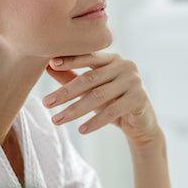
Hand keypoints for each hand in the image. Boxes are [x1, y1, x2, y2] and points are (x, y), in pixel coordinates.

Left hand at [42, 53, 160, 144]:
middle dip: (66, 92)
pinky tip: (81, 130)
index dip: (70, 60)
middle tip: (46, 102)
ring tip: (57, 120)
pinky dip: (95, 121)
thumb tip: (47, 66)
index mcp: (112, 58)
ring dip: (75, 110)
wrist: (141, 123)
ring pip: (99, 96)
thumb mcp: (91, 89)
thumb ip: (71, 76)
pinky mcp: (140, 98)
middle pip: (90, 78)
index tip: (51, 64)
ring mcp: (134, 81)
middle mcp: (125, 65)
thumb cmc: (113, 101)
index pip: (88, 57)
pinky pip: (113, 111)